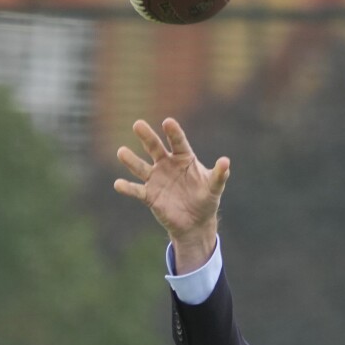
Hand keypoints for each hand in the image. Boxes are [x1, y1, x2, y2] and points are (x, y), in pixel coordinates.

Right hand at [113, 117, 229, 272]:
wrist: (195, 222)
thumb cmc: (206, 199)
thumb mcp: (214, 187)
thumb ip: (220, 174)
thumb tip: (226, 161)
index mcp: (183, 158)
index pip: (178, 142)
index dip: (173, 132)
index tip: (167, 122)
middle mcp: (167, 165)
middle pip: (155, 148)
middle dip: (147, 137)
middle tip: (138, 124)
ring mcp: (156, 179)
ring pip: (141, 167)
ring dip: (131, 160)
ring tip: (121, 152)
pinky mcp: (149, 195)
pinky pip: (136, 190)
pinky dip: (127, 188)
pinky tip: (118, 184)